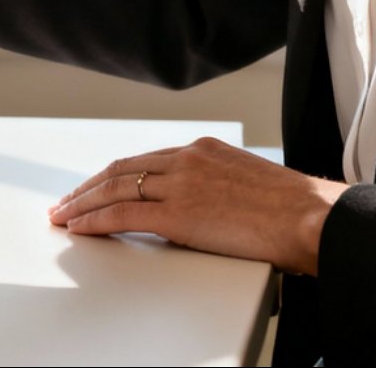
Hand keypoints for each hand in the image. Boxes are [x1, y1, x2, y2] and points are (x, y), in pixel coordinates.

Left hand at [47, 136, 349, 274]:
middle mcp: (186, 159)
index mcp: (202, 149)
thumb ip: (211, 188)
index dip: (112, 174)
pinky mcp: (178, 213)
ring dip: (82, 203)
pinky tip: (79, 227)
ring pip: (114, 188)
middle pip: (120, 169)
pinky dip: (95, 220)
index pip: (143, 160)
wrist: (313, 218)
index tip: (94, 185)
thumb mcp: (245, 182)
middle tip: (65, 201)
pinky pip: (123, 213)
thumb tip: (191, 210)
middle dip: (88, 187)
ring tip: (63, 215)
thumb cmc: (294, 210)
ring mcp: (180, 184)